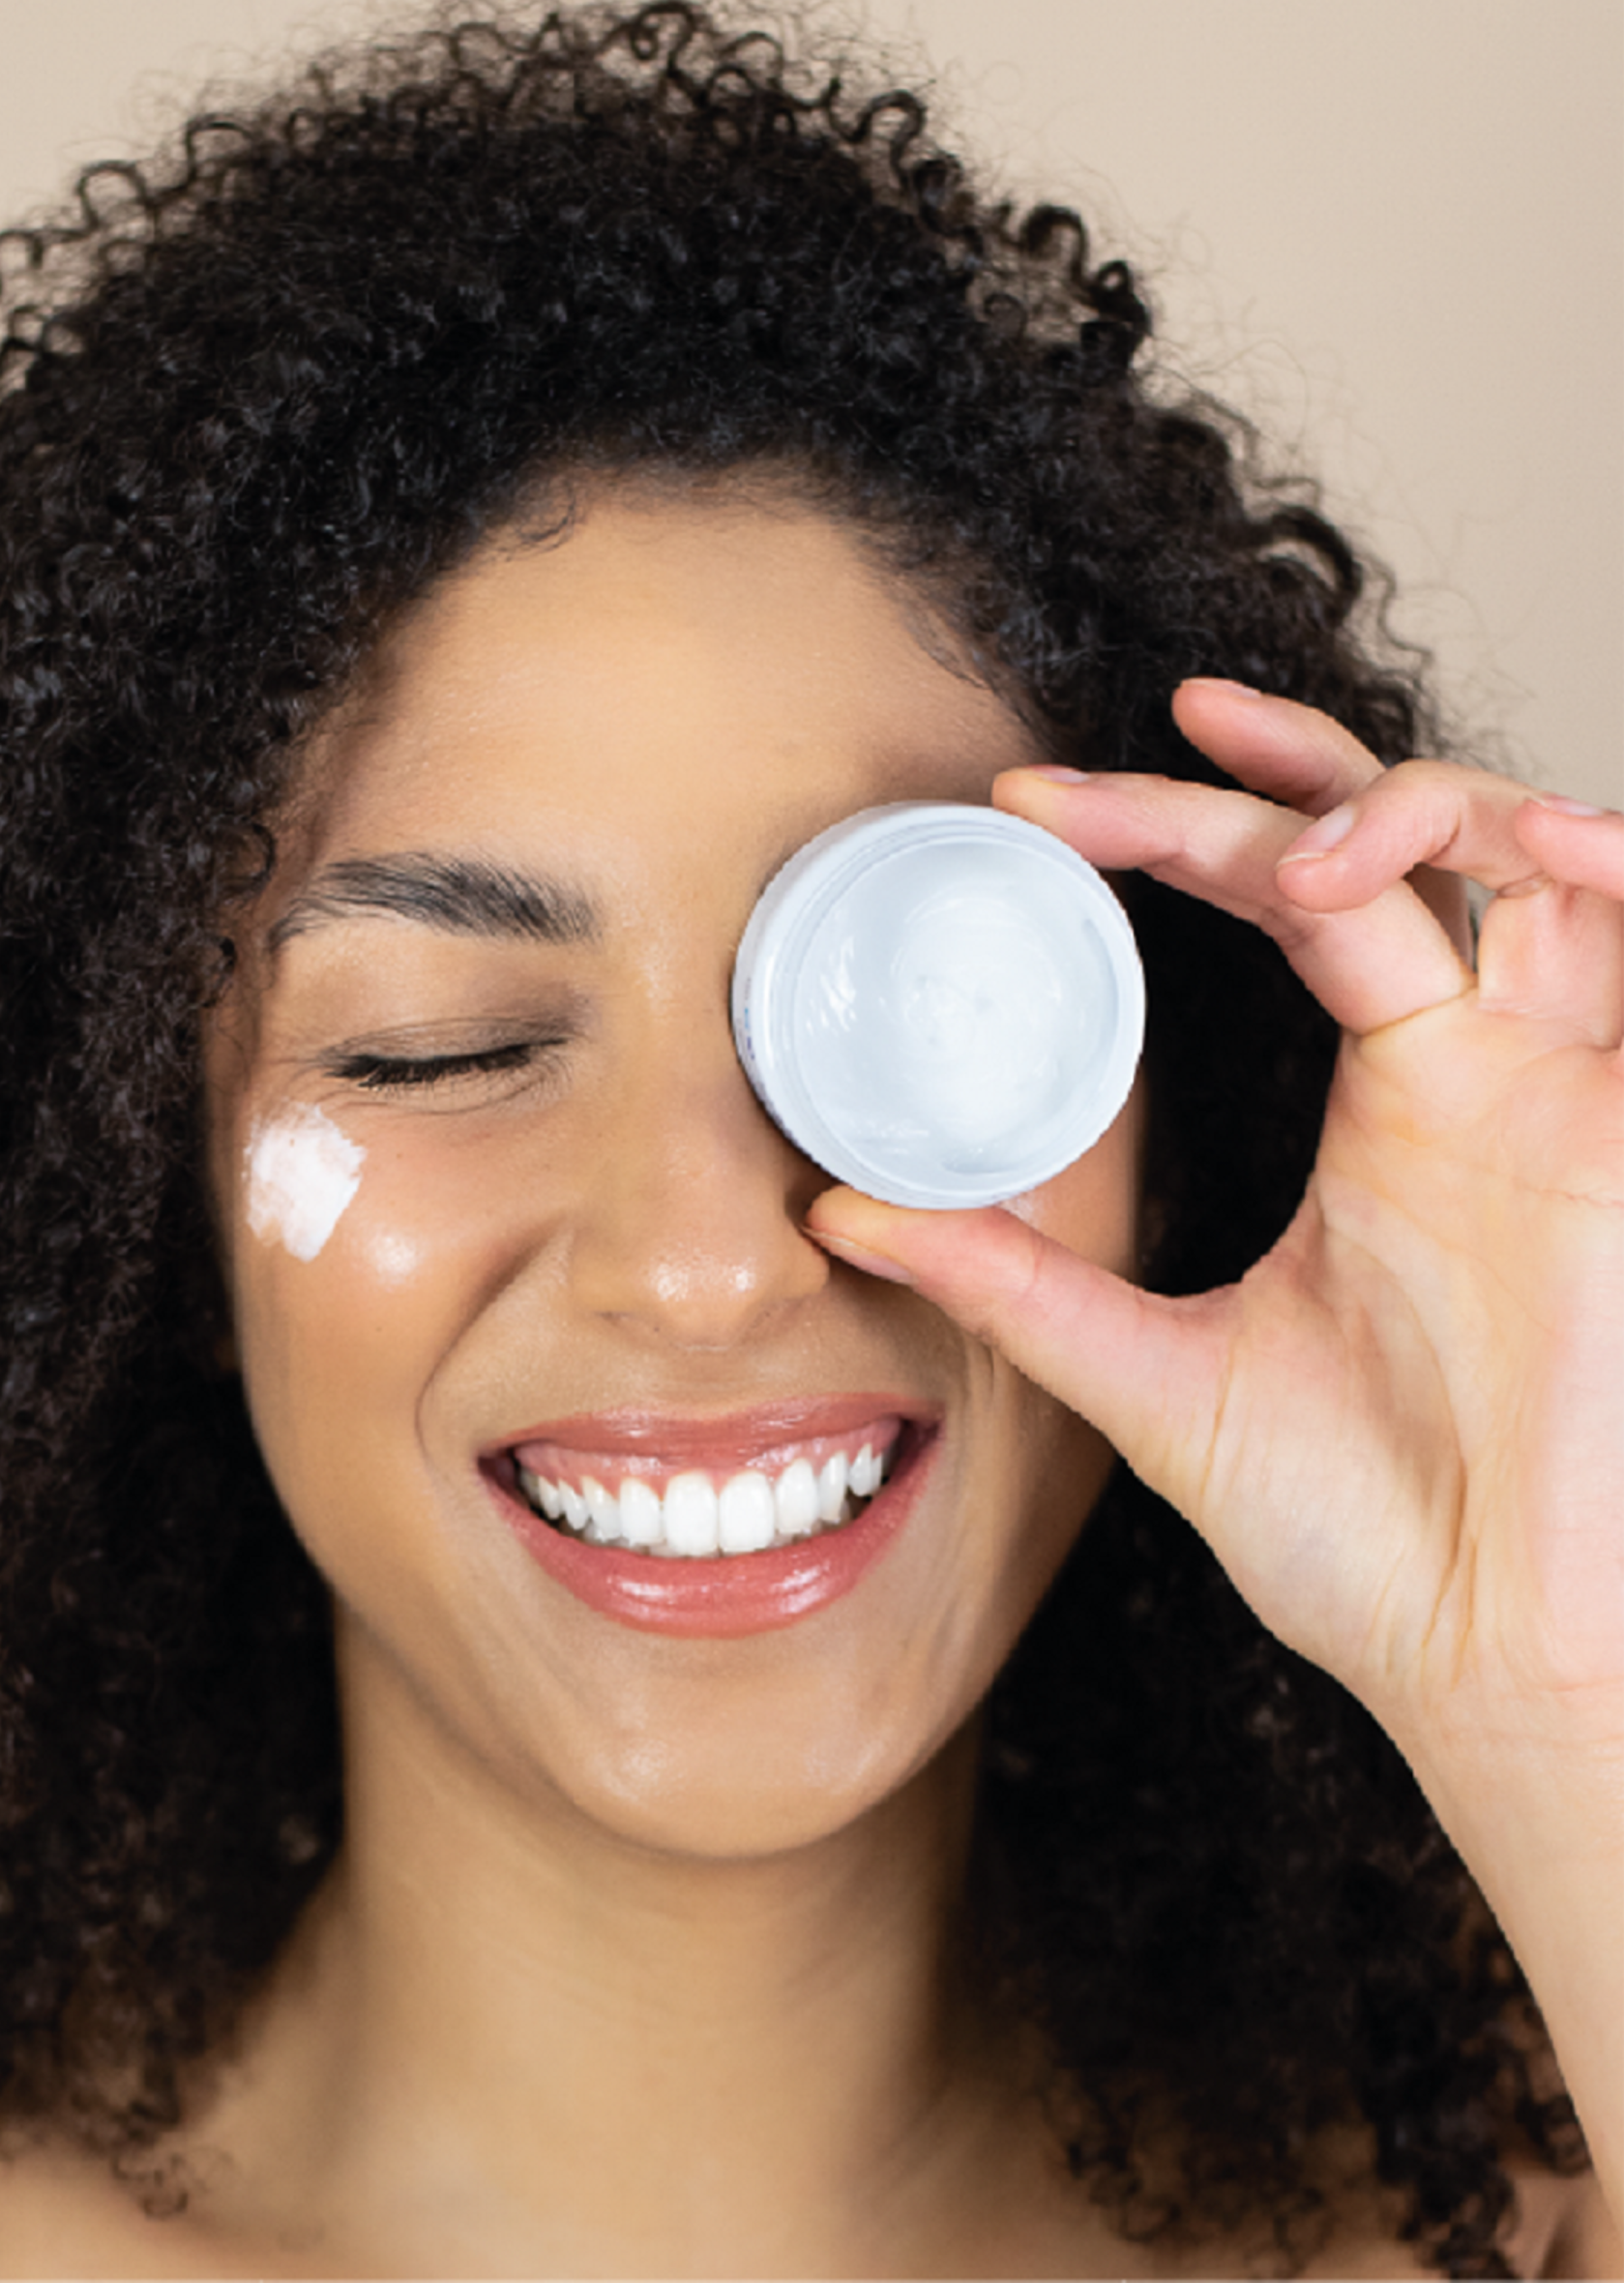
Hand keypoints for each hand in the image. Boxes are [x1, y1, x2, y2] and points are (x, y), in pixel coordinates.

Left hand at [810, 678, 1623, 1777]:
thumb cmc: (1365, 1535)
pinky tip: (1537, 852)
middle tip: (1169, 725)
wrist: (1495, 1661)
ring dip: (1431, 804)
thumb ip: (1012, 1281)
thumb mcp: (1151, 1372)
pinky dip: (1602, 877)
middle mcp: (1484, 1066)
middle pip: (1401, 840)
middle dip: (1296, 766)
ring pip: (1529, 859)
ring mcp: (1572, 1089)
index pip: (1294, 893)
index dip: (1186, 825)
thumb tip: (840, 1215)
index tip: (1037, 805)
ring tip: (1311, 840)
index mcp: (1394, 1095)